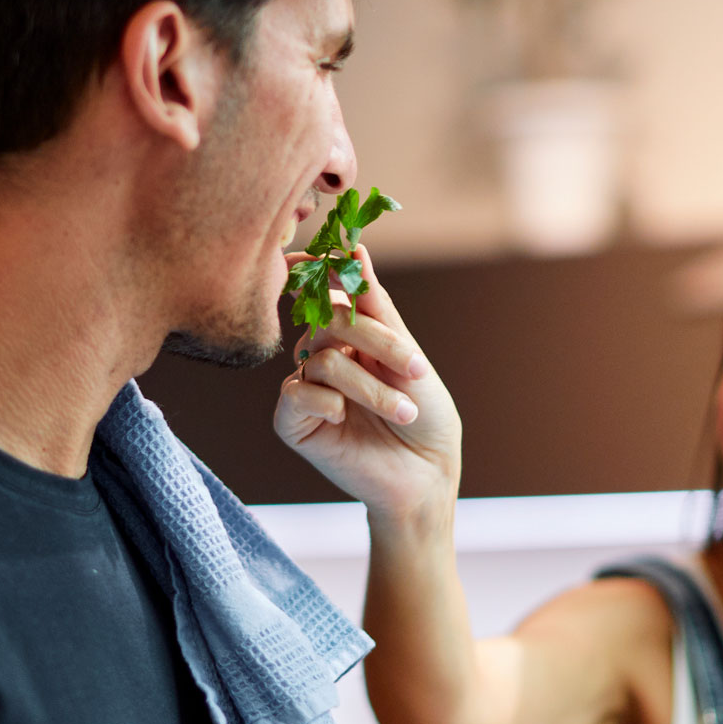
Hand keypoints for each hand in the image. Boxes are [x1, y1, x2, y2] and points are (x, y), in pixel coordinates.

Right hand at [273, 246, 460, 521]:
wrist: (428, 476)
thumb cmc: (427, 417)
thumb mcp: (408, 355)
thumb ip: (376, 306)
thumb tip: (355, 247)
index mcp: (350, 337)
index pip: (331, 293)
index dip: (325, 271)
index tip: (335, 254)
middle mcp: (323, 357)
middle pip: (328, 321)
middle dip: (377, 342)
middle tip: (414, 368)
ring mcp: (307, 389)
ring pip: (321, 359)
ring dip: (369, 386)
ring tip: (404, 412)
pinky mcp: (293, 423)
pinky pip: (295, 394)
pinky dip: (324, 400)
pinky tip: (344, 417)